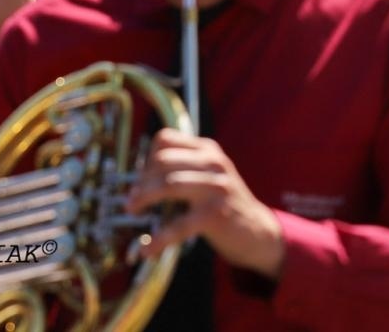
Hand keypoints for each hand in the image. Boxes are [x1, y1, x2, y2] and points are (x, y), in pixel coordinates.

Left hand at [126, 129, 284, 277]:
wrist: (256, 230)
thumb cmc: (223, 203)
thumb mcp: (208, 176)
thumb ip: (183, 169)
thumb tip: (139, 178)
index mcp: (208, 150)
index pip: (166, 139)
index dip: (146, 158)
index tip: (140, 179)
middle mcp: (213, 162)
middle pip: (163, 160)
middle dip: (141, 181)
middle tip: (132, 200)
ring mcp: (216, 187)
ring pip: (168, 184)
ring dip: (143, 199)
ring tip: (133, 212)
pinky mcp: (215, 214)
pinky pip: (178, 225)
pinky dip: (158, 239)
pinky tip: (146, 250)